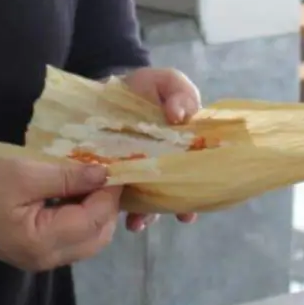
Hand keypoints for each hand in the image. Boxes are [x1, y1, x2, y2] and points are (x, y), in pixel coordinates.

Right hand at [0, 159, 121, 271]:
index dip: (111, 193)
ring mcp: (43, 260)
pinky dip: (83, 218)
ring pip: (90, 241)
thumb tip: (104, 173)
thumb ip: (66, 177)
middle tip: (108, 173)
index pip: (94, 220)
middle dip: (109, 205)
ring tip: (93, 181)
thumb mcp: (24, 174)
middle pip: (99, 236)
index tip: (118, 165)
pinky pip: (74, 240)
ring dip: (97, 212)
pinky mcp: (37, 254)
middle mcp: (48, 259)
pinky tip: (77, 194)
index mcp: (43, 242)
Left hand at [118, 67, 201, 231]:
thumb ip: (179, 93)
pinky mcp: (115, 177)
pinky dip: (121, 209)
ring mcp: (140, 173)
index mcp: (181, 146)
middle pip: (175, 191)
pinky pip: (119, 198)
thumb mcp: (165, 82)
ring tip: (139, 222)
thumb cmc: (142, 88)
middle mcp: (164, 165)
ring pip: (148, 200)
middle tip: (179, 216)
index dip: (200, 187)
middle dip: (178, 207)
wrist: (103, 92)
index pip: (197, 170)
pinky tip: (121, 216)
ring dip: (148, 215)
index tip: (197, 201)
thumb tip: (180, 116)